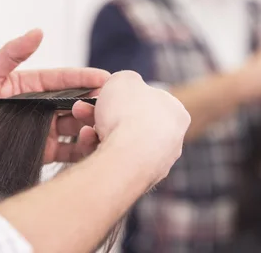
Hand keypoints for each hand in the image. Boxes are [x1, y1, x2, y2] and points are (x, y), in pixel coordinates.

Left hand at [0, 29, 109, 161]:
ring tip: (100, 126)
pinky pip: (70, 149)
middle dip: (96, 102)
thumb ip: (12, 53)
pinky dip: (83, 148)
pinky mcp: (45, 151)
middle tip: (111, 104)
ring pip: (77, 124)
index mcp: (34, 86)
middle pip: (77, 101)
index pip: (66, 79)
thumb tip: (38, 31)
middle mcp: (44, 106)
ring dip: (91, 124)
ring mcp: (46, 129)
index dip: (86, 78)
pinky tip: (92, 146)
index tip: (106, 78)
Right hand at [73, 71, 190, 184]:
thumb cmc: (129, 115)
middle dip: (104, 115)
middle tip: (83, 110)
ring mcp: (156, 164)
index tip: (104, 96)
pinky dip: (99, 152)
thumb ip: (125, 80)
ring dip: (98, 133)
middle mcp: (171, 141)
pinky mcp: (138, 181)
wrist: (127, 157)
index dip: (123, 96)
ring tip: (84, 129)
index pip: (148, 101)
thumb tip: (123, 86)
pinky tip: (88, 144)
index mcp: (176, 114)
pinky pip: (113, 162)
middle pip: (130, 123)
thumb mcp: (124, 80)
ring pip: (119, 143)